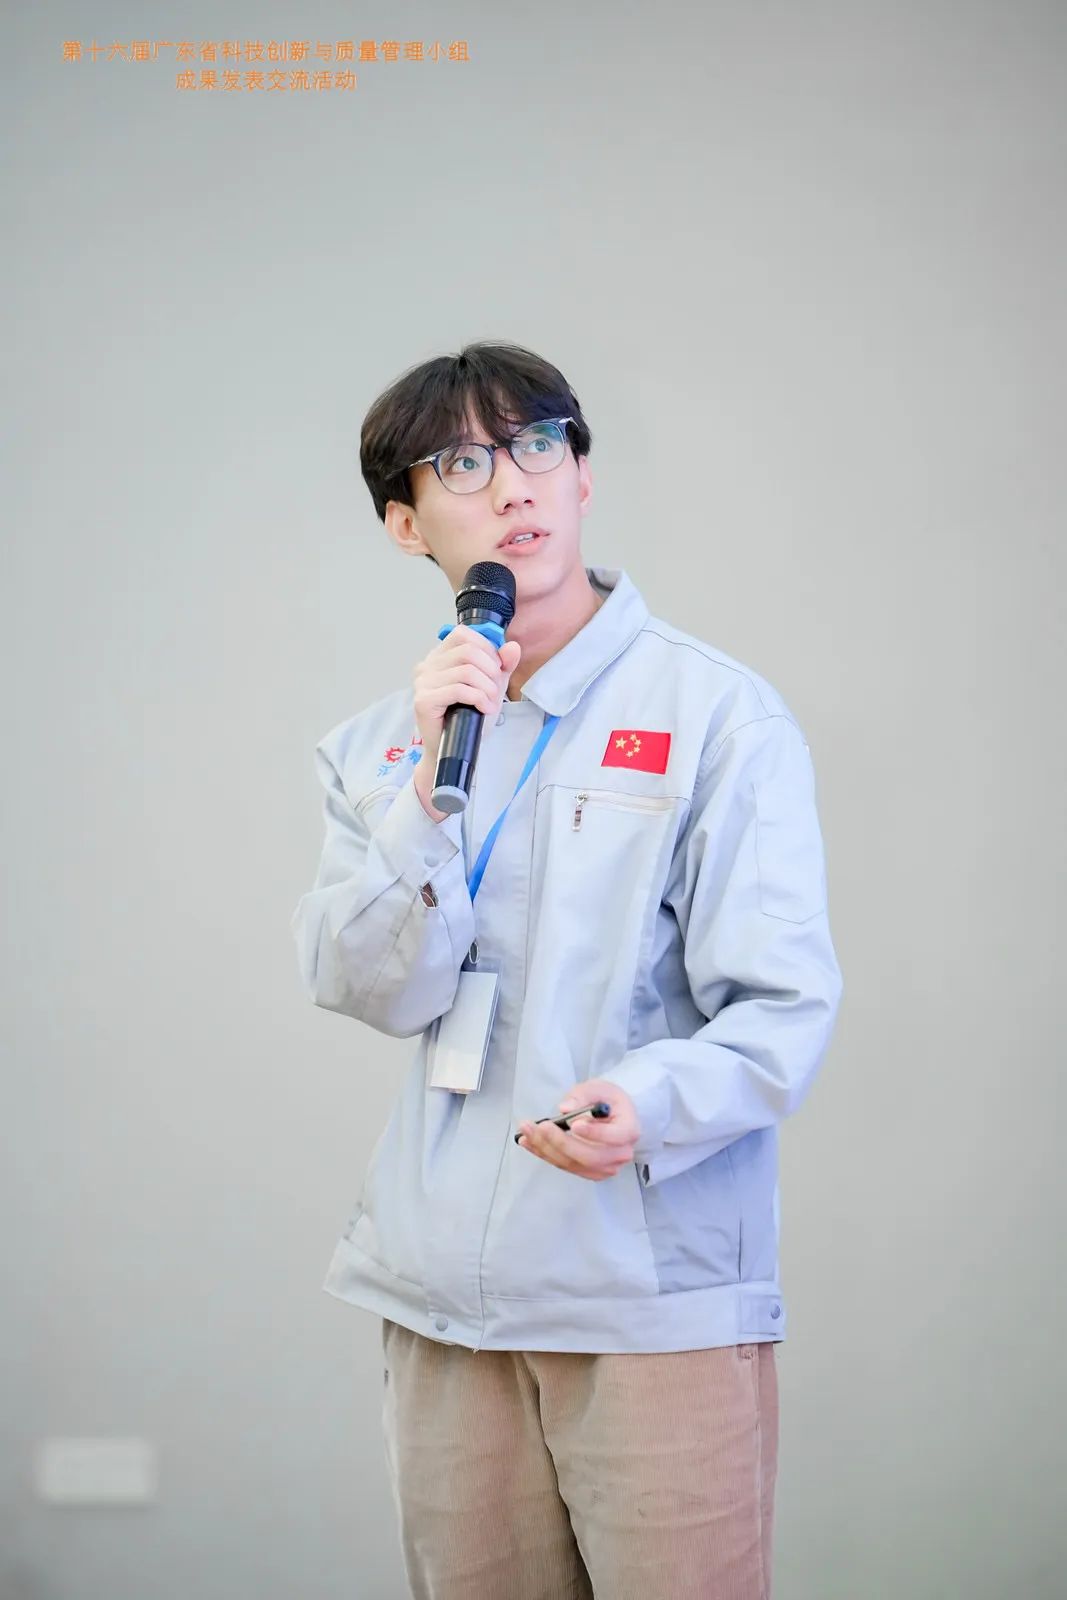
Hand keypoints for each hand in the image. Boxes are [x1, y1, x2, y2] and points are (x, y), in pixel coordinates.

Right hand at [412, 627, 521, 820]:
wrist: (453, 750)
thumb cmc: (468, 718)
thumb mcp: (491, 686)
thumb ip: (502, 665)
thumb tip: (513, 647)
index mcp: (439, 656)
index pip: (463, 634)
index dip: (486, 649)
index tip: (495, 671)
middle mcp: (427, 665)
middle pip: (468, 651)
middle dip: (491, 671)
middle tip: (495, 692)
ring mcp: (422, 682)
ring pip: (466, 670)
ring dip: (487, 688)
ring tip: (490, 703)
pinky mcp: (423, 700)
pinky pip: (458, 689)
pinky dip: (479, 698)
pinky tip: (484, 709)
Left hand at [516, 1079, 640, 1180]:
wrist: (611, 1115)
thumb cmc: (606, 1100)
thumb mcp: (598, 1088)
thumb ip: (582, 1095)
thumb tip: (565, 1108)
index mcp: (629, 1130)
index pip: (614, 1137)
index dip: (594, 1133)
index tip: (573, 1124)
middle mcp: (620, 1154)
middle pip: (590, 1156)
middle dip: (561, 1142)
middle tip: (540, 1126)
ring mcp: (605, 1168)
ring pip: (573, 1163)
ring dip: (546, 1148)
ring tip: (526, 1131)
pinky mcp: (589, 1172)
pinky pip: (565, 1166)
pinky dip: (545, 1154)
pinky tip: (528, 1142)